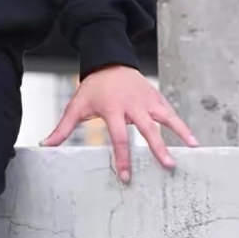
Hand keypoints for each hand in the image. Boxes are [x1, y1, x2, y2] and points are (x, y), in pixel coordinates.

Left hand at [41, 65, 198, 182]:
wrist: (110, 61)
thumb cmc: (93, 87)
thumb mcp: (76, 106)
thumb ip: (63, 128)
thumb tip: (45, 145)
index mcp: (113, 109)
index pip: (119, 137)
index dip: (123, 158)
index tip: (127, 176)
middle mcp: (133, 104)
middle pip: (147, 129)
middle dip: (158, 148)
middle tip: (168, 165)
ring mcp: (147, 100)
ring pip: (166, 117)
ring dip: (180, 132)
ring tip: (192, 149)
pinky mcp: (156, 97)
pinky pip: (170, 112)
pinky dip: (181, 124)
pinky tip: (192, 139)